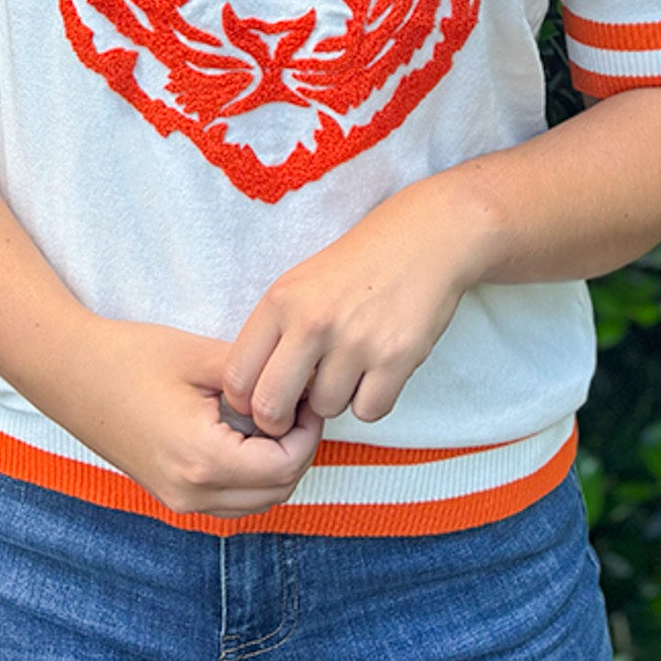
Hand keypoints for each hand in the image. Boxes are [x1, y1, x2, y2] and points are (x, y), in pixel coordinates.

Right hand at [70, 318, 321, 519]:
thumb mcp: (202, 358)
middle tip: (297, 403)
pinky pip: (230, 500)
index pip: (285, 465)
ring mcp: (178, 499)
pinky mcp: (170, 494)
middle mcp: (191, 492)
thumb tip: (301, 384)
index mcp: (202, 460)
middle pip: (277, 491)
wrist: (69, 372)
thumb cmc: (131, 356)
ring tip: (273, 415)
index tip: (306, 395)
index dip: (307, 431)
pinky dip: (252, 475)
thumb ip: (257, 376)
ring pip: (256, 502)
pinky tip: (246, 432)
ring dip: (276, 466)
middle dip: (298, 449)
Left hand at [222, 183, 476, 436]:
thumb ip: (274, 333)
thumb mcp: (300, 283)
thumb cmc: (358, 265)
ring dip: (336, 399)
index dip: (244, 401)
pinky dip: (372, 400)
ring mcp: (355, 341)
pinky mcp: (395, 358)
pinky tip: (377, 371)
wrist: (424, 239)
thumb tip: (254, 394)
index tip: (261, 401)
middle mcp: (312, 321)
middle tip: (295, 411)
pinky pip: (368, 412)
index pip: (236, 376)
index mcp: (281, 301)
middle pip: (270, 407)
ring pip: (325, 409)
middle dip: (280, 421)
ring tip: (350, 366)